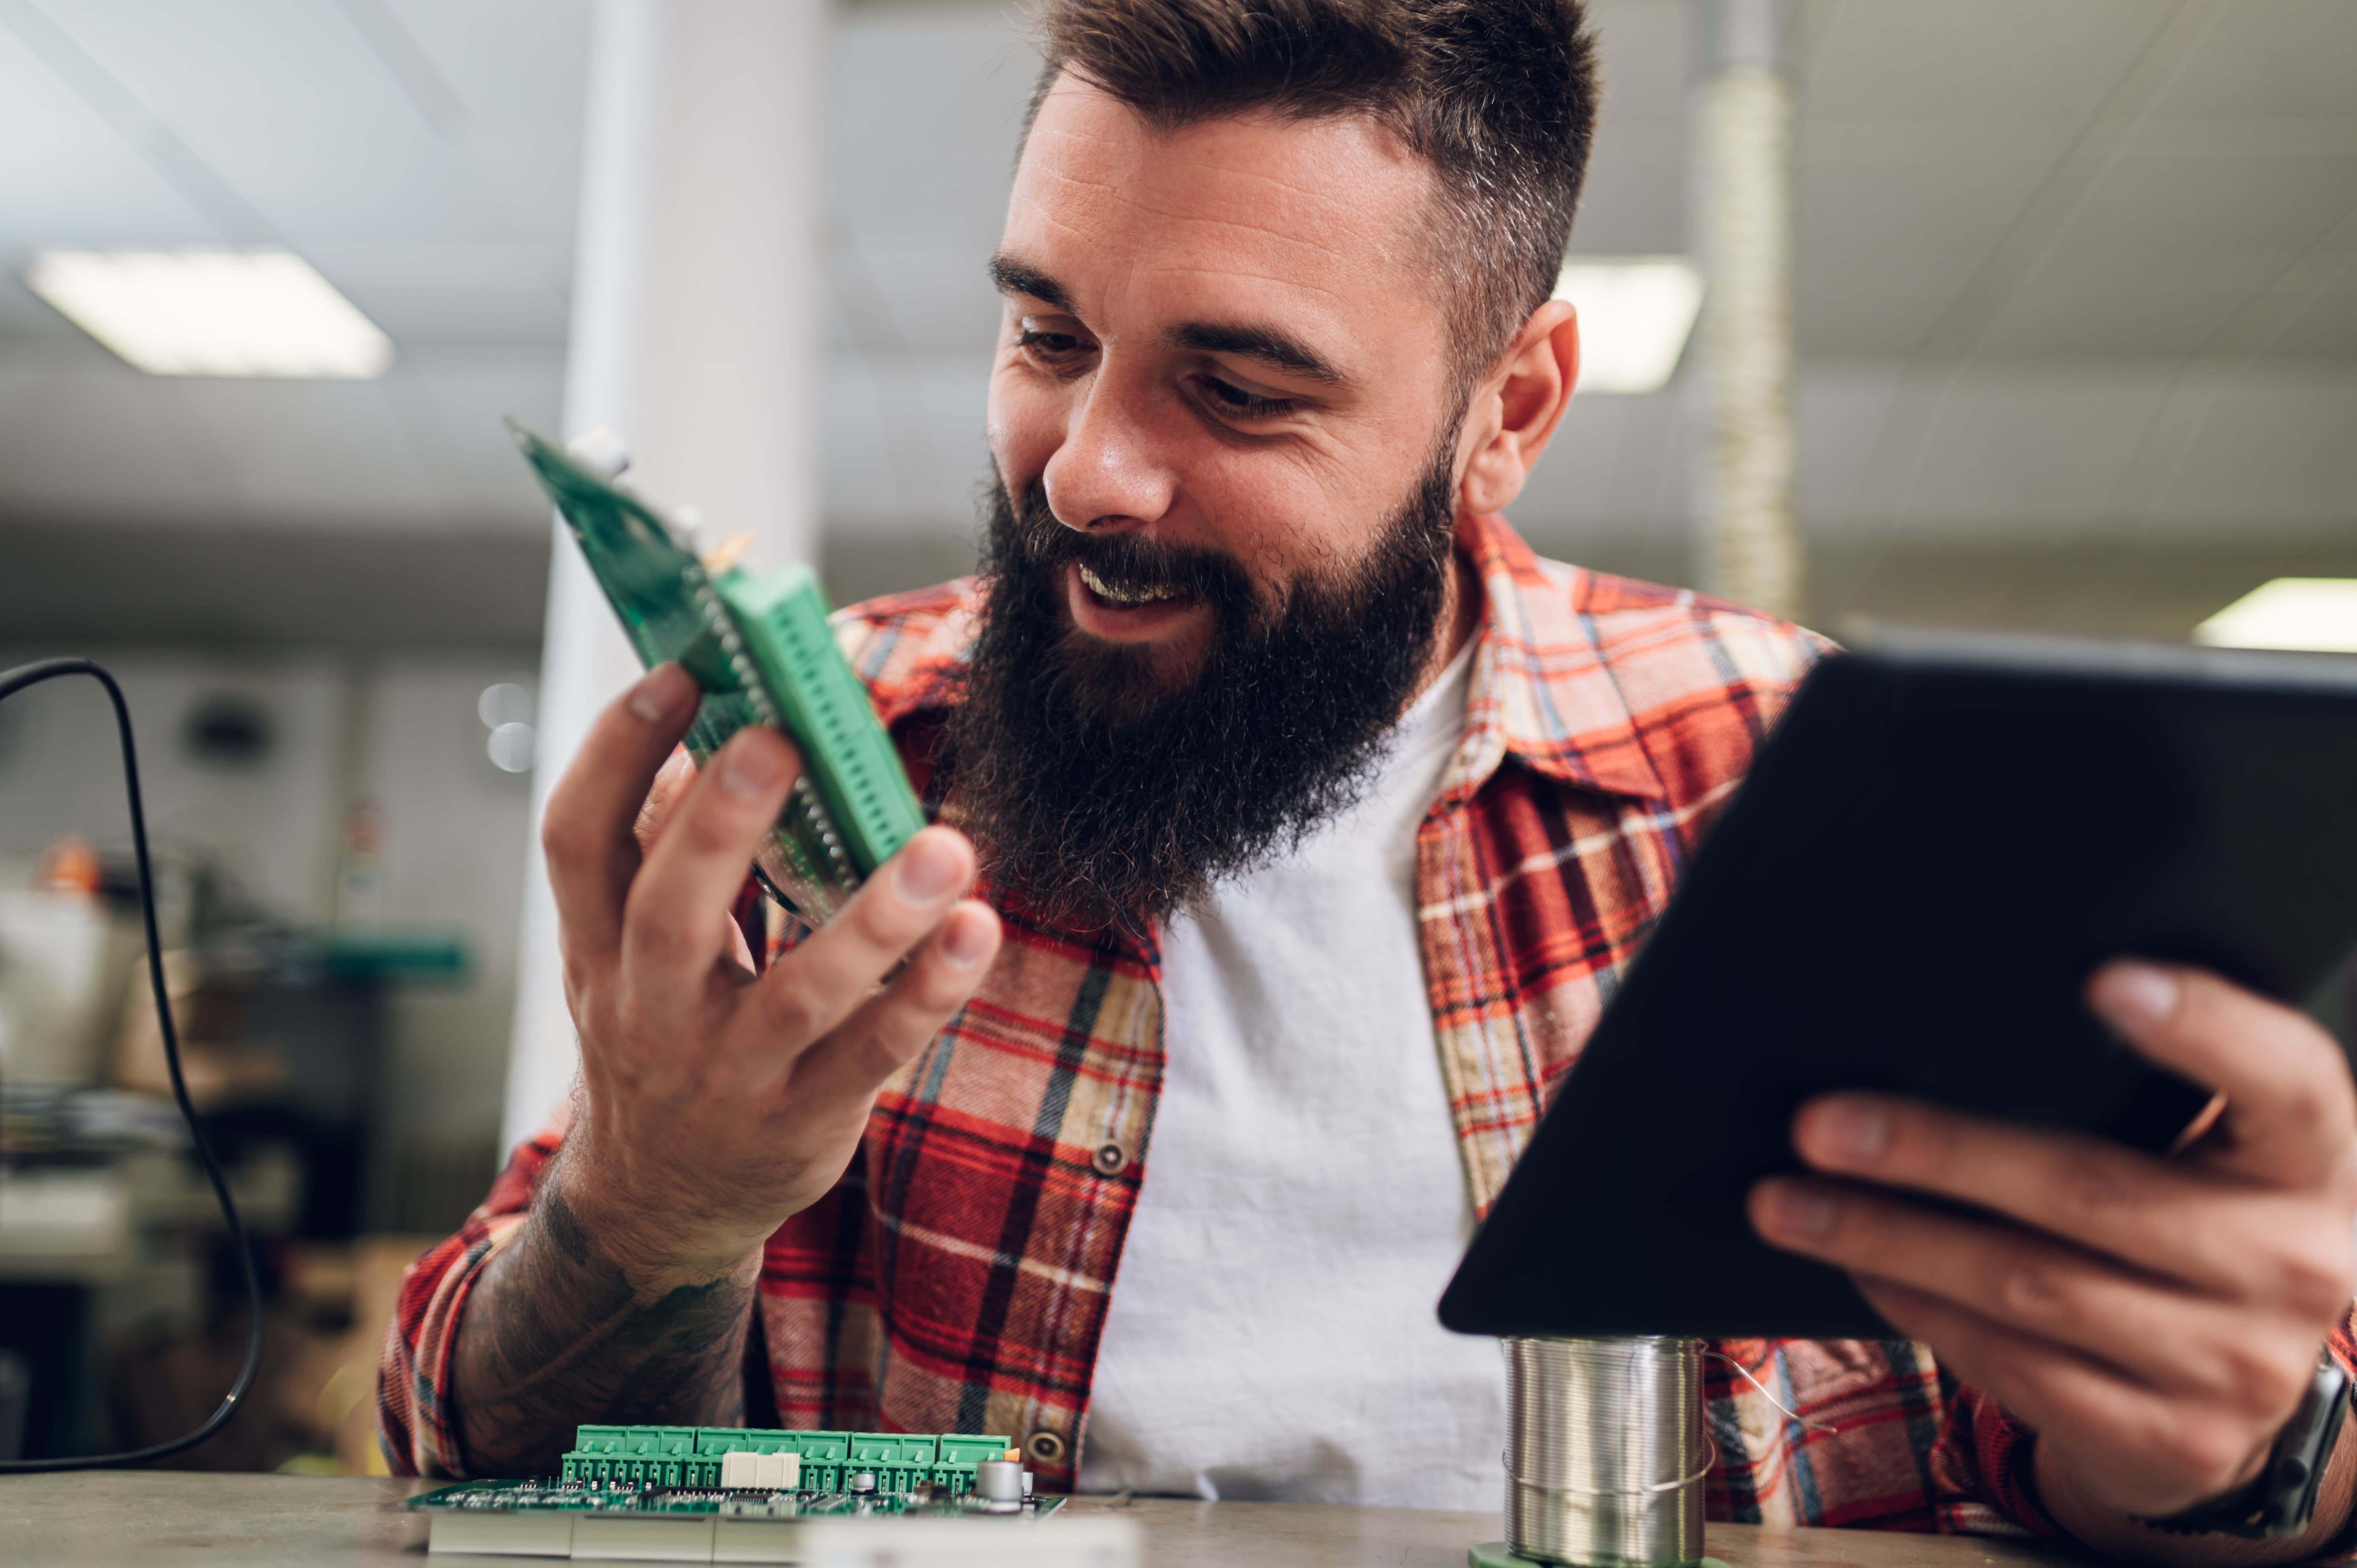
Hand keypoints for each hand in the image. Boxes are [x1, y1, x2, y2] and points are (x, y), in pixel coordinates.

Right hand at [543, 662, 1001, 1283]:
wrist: (658, 1205)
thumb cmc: (659, 1038)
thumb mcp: (624, 955)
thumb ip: (660, 856)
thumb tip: (718, 728)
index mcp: (598, 947)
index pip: (579, 839)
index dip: (618, 751)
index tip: (681, 671)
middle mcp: (649, 1009)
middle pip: (671, 909)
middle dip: (722, 821)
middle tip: (783, 736)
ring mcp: (728, 1072)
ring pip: (797, 993)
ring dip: (872, 919)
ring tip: (941, 847)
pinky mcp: (803, 1119)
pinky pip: (874, 1051)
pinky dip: (930, 992)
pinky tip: (977, 930)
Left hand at [1749, 961, 2356, 1528]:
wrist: (2239, 1387)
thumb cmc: (2199, 1222)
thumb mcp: (2209, 1150)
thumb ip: (2133, 1091)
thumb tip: (1948, 1025)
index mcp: (2313, 1160)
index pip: (2286, 1075)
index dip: (2202, 1025)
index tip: (2101, 978)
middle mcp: (2300, 1262)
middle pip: (2094, 1191)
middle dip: (1935, 1153)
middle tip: (1820, 1123)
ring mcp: (2238, 1365)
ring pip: (2031, 1287)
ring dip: (1890, 1240)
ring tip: (1790, 1203)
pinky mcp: (2171, 1440)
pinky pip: (2016, 1365)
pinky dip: (1920, 1311)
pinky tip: (1861, 1271)